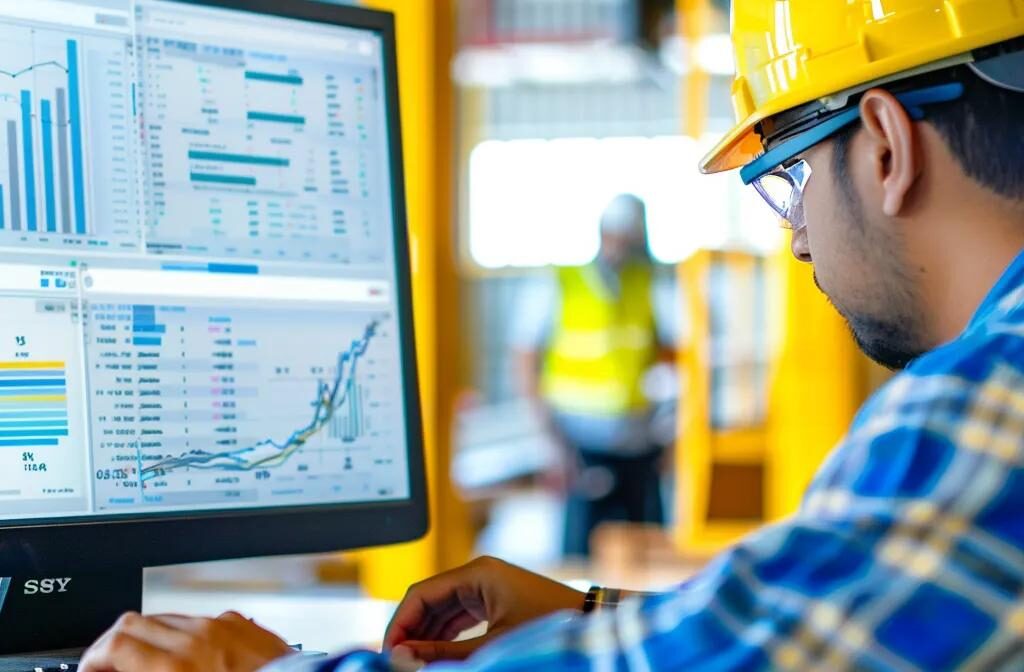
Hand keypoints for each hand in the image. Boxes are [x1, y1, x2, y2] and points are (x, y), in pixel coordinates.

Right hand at [79, 611, 292, 671]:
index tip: (90, 671)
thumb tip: (127, 670)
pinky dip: (185, 634)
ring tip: (147, 663)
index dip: (93, 659)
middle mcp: (197, 638)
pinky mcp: (243, 624)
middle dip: (114, 644)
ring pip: (167, 618)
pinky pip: (202, 619)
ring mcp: (222, 626)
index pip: (115, 644)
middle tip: (110, 667)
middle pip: (134, 622)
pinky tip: (190, 656)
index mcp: (175, 666)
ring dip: (148, 637)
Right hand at [384, 556, 584, 662]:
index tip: (387, 651)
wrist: (590, 622)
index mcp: (476, 572)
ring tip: (411, 661)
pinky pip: (458, 616)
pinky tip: (431, 655)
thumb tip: (405, 656)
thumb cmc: (548, 625)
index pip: (421, 593)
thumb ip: (445, 651)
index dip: (399, 622)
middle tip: (395, 660)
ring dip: (425, 636)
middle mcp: (478, 574)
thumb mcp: (491, 642)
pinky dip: (443, 636)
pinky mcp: (494, 600)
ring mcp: (486, 587)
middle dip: (410, 631)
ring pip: (442, 610)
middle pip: (429, 600)